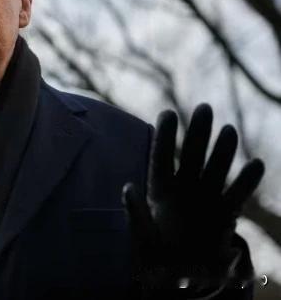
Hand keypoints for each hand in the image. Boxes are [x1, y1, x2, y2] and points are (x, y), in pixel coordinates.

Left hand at [122, 104, 263, 294]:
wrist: (179, 274)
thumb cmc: (154, 253)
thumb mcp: (140, 234)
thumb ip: (134, 212)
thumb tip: (127, 187)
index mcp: (159, 190)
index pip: (162, 158)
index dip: (165, 136)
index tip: (168, 114)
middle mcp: (183, 189)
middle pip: (192, 155)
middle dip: (198, 133)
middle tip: (204, 108)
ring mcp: (205, 199)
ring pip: (216, 169)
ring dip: (223, 151)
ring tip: (228, 129)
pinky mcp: (223, 214)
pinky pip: (237, 194)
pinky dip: (246, 182)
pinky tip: (256, 164)